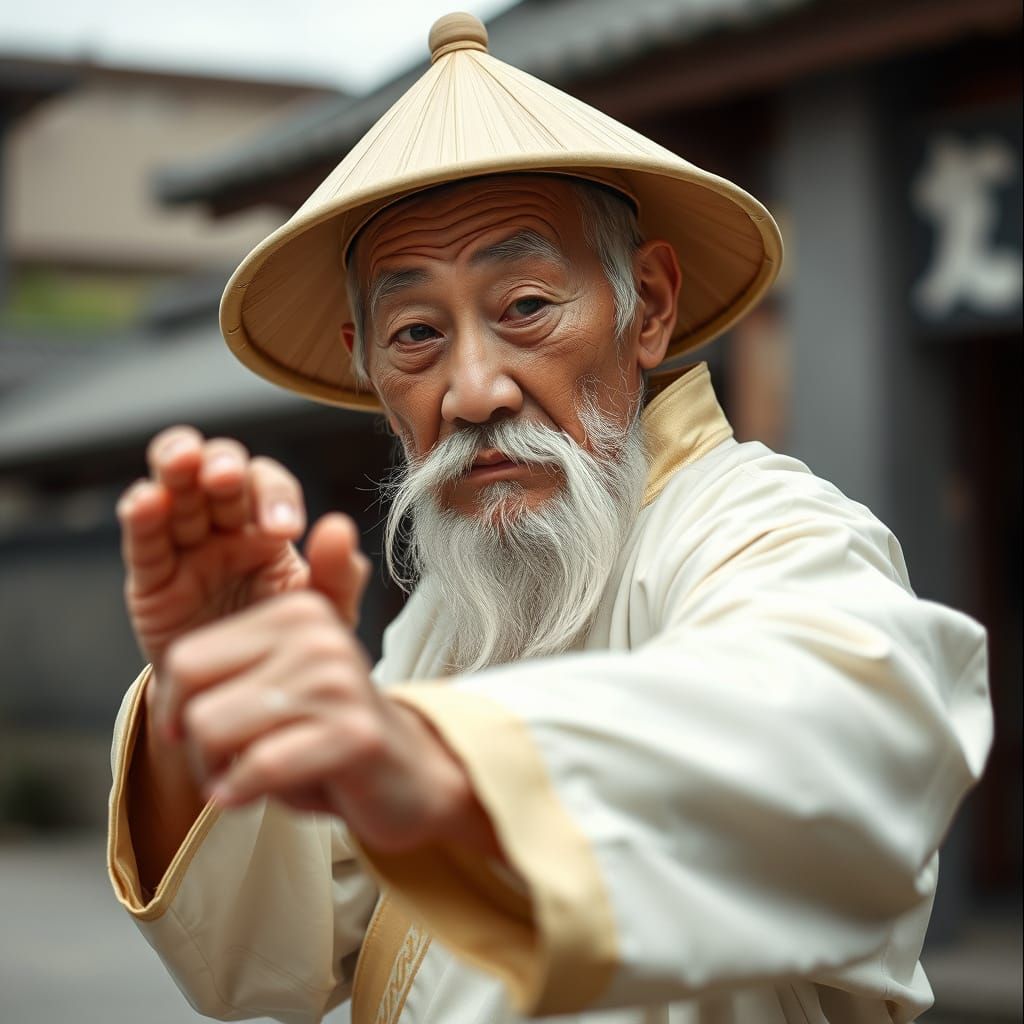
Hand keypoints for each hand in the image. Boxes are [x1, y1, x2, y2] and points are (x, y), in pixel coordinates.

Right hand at [117, 427, 368, 682]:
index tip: (286, 529)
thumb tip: (340, 527)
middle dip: (222, 465)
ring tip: (183, 461)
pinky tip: (146, 500)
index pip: (269, 485)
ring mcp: (185, 547)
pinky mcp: (150, 578)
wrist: (244, 701)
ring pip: (174, 488)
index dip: (274, 495)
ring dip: (176, 466)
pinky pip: (144, 541)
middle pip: (217, 469)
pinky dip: (140, 513)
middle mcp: (226, 527)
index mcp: (269, 527)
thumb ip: (339, 574)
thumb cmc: (285, 645)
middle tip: (227, 479)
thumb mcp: (322, 614)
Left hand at [157, 587, 484, 853]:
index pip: (185, 660)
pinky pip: (260, 766)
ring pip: (217, 732)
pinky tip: (251, 796)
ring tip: (245, 779)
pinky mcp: (354, 732)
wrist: (409, 776)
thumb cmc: (326, 734)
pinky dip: (241, 792)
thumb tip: (167, 693)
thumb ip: (224, 671)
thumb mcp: (274, 686)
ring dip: (218, 774)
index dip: (176, 711)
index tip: (201, 733)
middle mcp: (318, 636)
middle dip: (197, 749)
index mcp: (295, 612)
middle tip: (228, 764)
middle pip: (196, 701)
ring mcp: (338, 681)